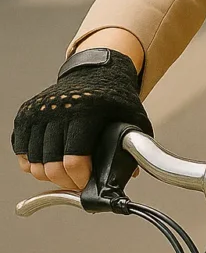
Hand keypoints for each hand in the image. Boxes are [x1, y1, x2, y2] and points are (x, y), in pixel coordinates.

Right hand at [12, 48, 151, 190]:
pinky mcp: (26, 113)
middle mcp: (59, 108)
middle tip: (77, 182)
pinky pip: (21, 151)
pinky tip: (49, 161)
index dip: (80, 179)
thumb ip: (136, 145)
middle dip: (65, 182)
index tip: (87, 183)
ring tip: (65, 174)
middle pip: (51, 166)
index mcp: (87, 110)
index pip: (74, 160)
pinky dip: (32, 163)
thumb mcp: (133, 117)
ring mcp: (39, 110)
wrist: (95, 70)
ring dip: (48, 175)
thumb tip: (131, 175)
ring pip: (33, 163)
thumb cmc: (115, 97)